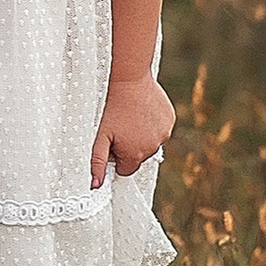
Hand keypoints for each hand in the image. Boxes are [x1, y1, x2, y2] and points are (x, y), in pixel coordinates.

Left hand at [92, 74, 173, 188]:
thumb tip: (96, 187)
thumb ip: (98, 162)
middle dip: (129, 146)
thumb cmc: (110, 108)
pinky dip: (151, 122)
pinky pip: (160, 127)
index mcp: (135, 155)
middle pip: (138, 156)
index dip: (116, 156)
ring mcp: (164, 133)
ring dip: (141, 134)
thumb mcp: (99, 136)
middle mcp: (153, 147)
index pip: (125, 169)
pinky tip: (141, 110)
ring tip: (130, 116)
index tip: (111, 140)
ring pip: (150, 142)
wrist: (129, 79)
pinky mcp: (170, 119)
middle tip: (119, 126)